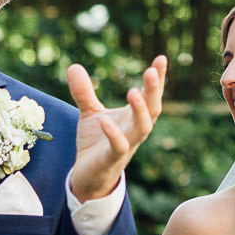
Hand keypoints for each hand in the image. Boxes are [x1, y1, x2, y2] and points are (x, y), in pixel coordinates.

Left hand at [66, 56, 167, 200]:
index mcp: (133, 117)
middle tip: (151, 71)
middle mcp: (135, 130)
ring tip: (132, 92)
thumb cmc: (96, 143)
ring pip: (142, 128)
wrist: (88, 176)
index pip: (150, 95)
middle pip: (153, 109)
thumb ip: (84, 91)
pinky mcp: (112, 159)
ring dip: (140, 111)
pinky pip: (119, 147)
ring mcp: (126, 145)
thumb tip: (73, 66)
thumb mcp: (90, 113)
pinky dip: (114, 134)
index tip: (161, 58)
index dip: (158, 78)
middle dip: (154, 90)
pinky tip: (104, 121)